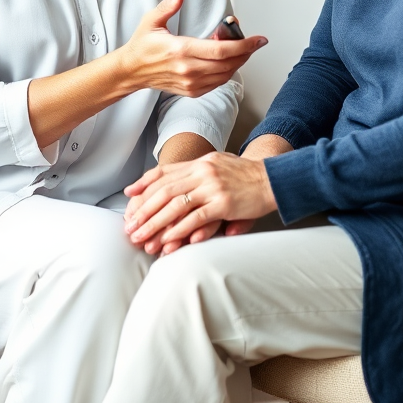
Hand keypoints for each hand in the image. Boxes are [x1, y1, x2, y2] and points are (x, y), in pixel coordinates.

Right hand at [118, 0, 266, 97]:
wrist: (131, 72)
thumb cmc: (142, 46)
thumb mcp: (151, 21)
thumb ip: (168, 6)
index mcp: (181, 50)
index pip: (222, 50)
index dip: (244, 45)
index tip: (259, 39)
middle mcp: (188, 69)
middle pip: (229, 63)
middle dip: (246, 52)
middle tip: (253, 41)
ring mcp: (190, 83)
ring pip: (226, 74)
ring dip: (238, 61)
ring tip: (239, 48)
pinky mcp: (191, 91)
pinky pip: (218, 83)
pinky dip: (228, 72)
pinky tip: (228, 60)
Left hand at [124, 151, 276, 253]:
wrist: (274, 179)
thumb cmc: (245, 176)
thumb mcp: (219, 165)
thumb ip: (197, 173)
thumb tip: (175, 186)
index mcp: (199, 161)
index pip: (165, 171)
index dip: (144, 183)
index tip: (129, 196)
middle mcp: (203, 171)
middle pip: (165, 190)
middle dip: (144, 210)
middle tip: (130, 226)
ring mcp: (213, 186)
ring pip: (175, 205)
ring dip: (155, 224)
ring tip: (141, 238)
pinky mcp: (224, 203)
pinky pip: (195, 217)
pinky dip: (179, 230)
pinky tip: (167, 241)